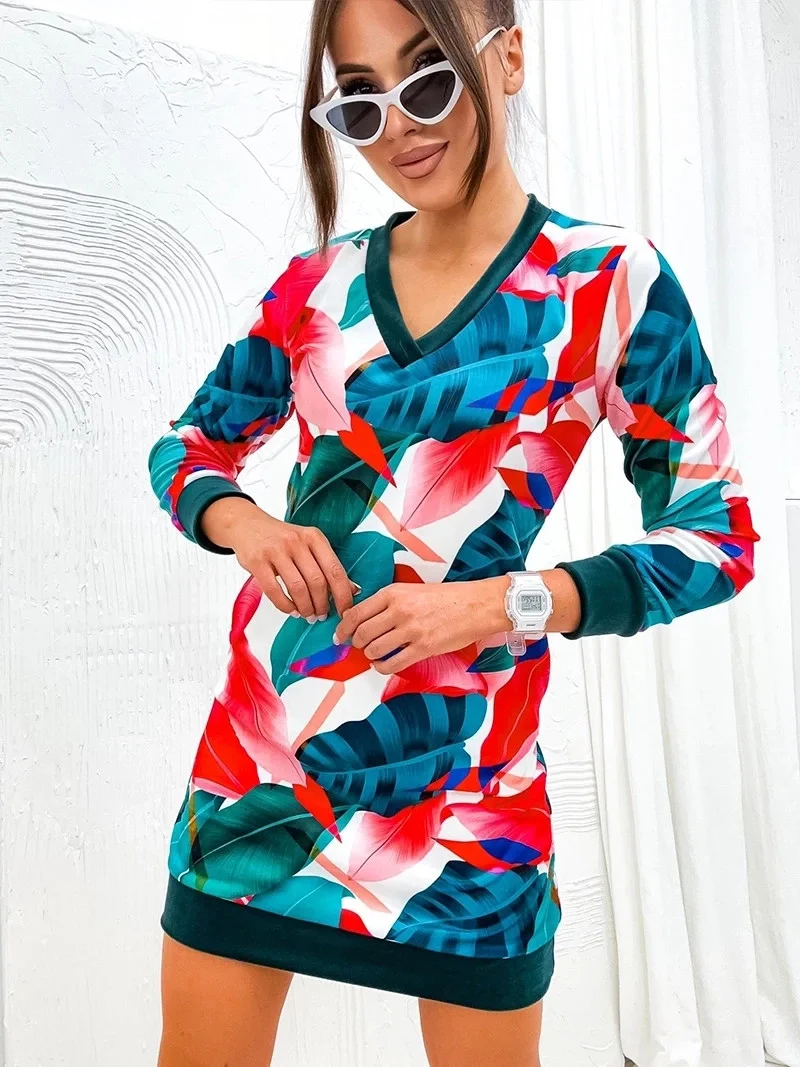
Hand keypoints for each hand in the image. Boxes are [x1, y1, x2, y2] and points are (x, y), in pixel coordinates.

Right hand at [202, 497, 357, 620]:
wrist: (247, 524)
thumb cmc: (281, 538)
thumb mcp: (308, 544)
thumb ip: (327, 565)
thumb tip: (352, 591)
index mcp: (314, 537)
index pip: (335, 570)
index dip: (343, 595)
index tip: (345, 611)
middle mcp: (297, 542)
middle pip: (317, 581)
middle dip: (322, 605)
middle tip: (322, 615)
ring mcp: (276, 551)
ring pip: (298, 588)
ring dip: (305, 608)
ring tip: (307, 615)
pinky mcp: (257, 562)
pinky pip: (274, 591)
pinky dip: (286, 606)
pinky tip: (291, 610)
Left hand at [333, 578, 510, 673]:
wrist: (475, 605)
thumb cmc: (445, 598)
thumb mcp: (411, 589)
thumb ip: (387, 602)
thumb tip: (361, 618)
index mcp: (393, 593)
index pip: (355, 613)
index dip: (343, 628)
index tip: (340, 635)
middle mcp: (399, 610)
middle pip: (362, 634)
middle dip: (357, 643)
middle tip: (360, 645)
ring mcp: (411, 630)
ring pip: (374, 650)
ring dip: (370, 655)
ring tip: (376, 653)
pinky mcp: (423, 648)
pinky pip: (391, 664)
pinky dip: (382, 667)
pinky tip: (384, 663)